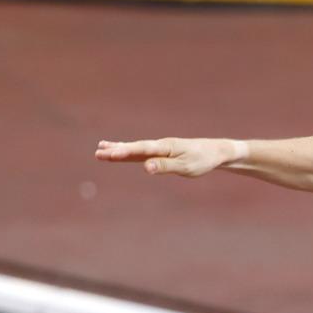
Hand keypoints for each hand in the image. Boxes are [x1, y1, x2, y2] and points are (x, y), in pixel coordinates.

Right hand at [95, 137, 237, 177]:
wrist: (215, 152)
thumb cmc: (202, 160)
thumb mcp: (185, 167)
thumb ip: (165, 166)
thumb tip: (146, 167)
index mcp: (165, 147)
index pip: (141, 150)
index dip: (125, 152)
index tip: (110, 154)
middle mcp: (160, 145)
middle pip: (134, 148)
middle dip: (116, 150)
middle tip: (97, 153)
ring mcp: (160, 148)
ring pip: (136, 149)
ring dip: (118, 149)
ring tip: (100, 149)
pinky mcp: (162, 152)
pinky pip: (142, 152)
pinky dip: (129, 151)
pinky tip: (120, 151)